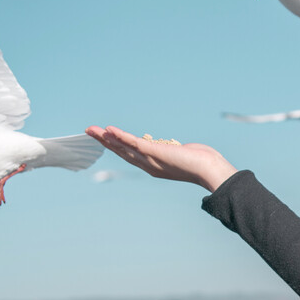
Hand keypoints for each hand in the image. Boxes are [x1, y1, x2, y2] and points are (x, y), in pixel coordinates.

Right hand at [85, 125, 237, 192]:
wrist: (209, 169)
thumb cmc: (202, 162)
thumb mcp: (182, 155)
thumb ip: (174, 152)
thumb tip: (176, 148)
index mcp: (153, 166)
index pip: (130, 155)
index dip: (116, 146)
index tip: (105, 137)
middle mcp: (149, 165)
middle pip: (121, 151)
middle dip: (105, 141)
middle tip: (90, 131)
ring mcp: (151, 160)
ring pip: (123, 148)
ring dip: (106, 138)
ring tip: (92, 130)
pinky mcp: (155, 152)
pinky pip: (134, 143)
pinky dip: (121, 136)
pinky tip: (109, 130)